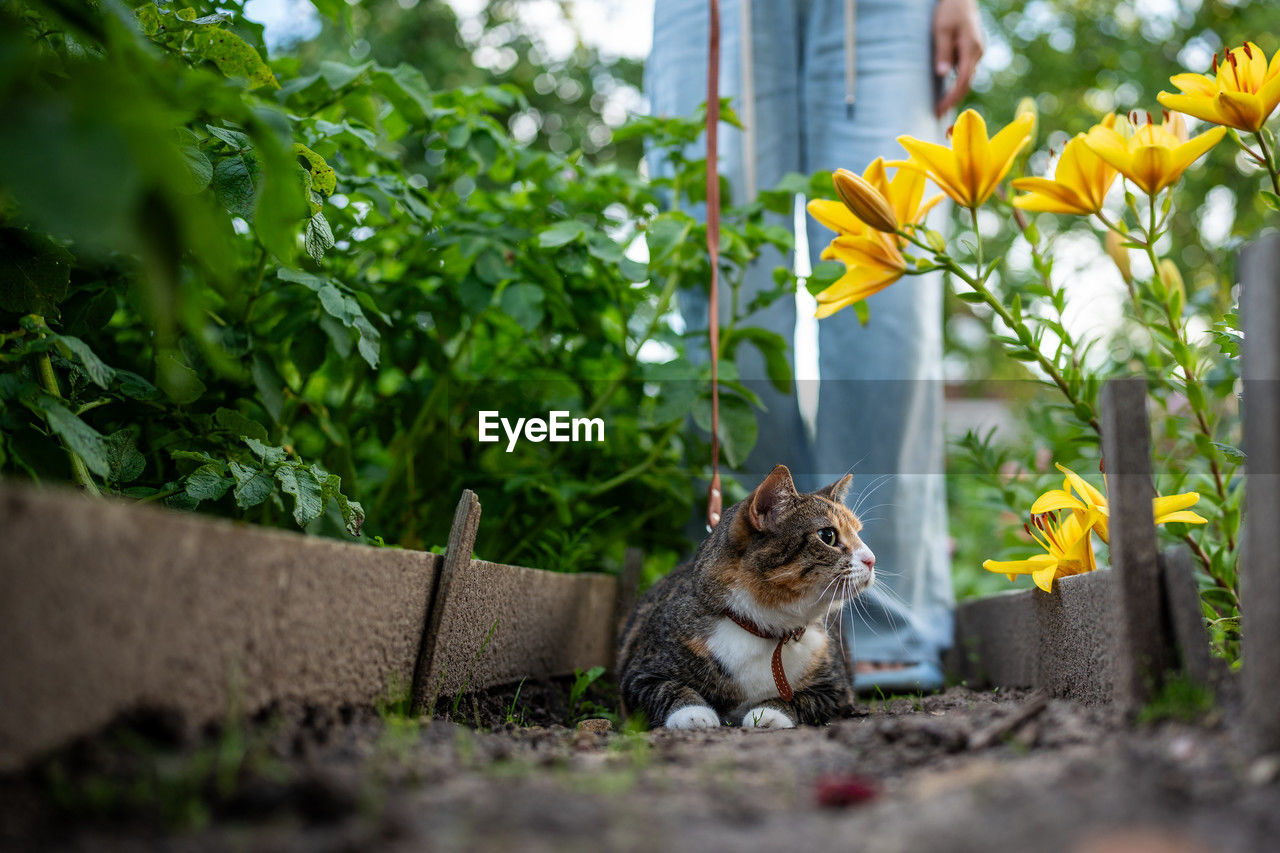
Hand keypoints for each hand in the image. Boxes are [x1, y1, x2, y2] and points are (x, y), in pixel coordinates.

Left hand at [932, 0, 984, 117]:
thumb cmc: (949, 11)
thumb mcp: (941, 30)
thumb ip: (943, 52)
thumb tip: (942, 74)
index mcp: (971, 48)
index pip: (962, 80)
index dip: (952, 97)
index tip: (940, 110)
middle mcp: (977, 53)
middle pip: (967, 83)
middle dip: (954, 100)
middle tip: (939, 115)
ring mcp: (977, 52)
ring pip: (967, 78)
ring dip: (956, 94)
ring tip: (941, 108)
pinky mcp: (973, 52)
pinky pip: (966, 71)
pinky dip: (957, 84)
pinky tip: (947, 93)